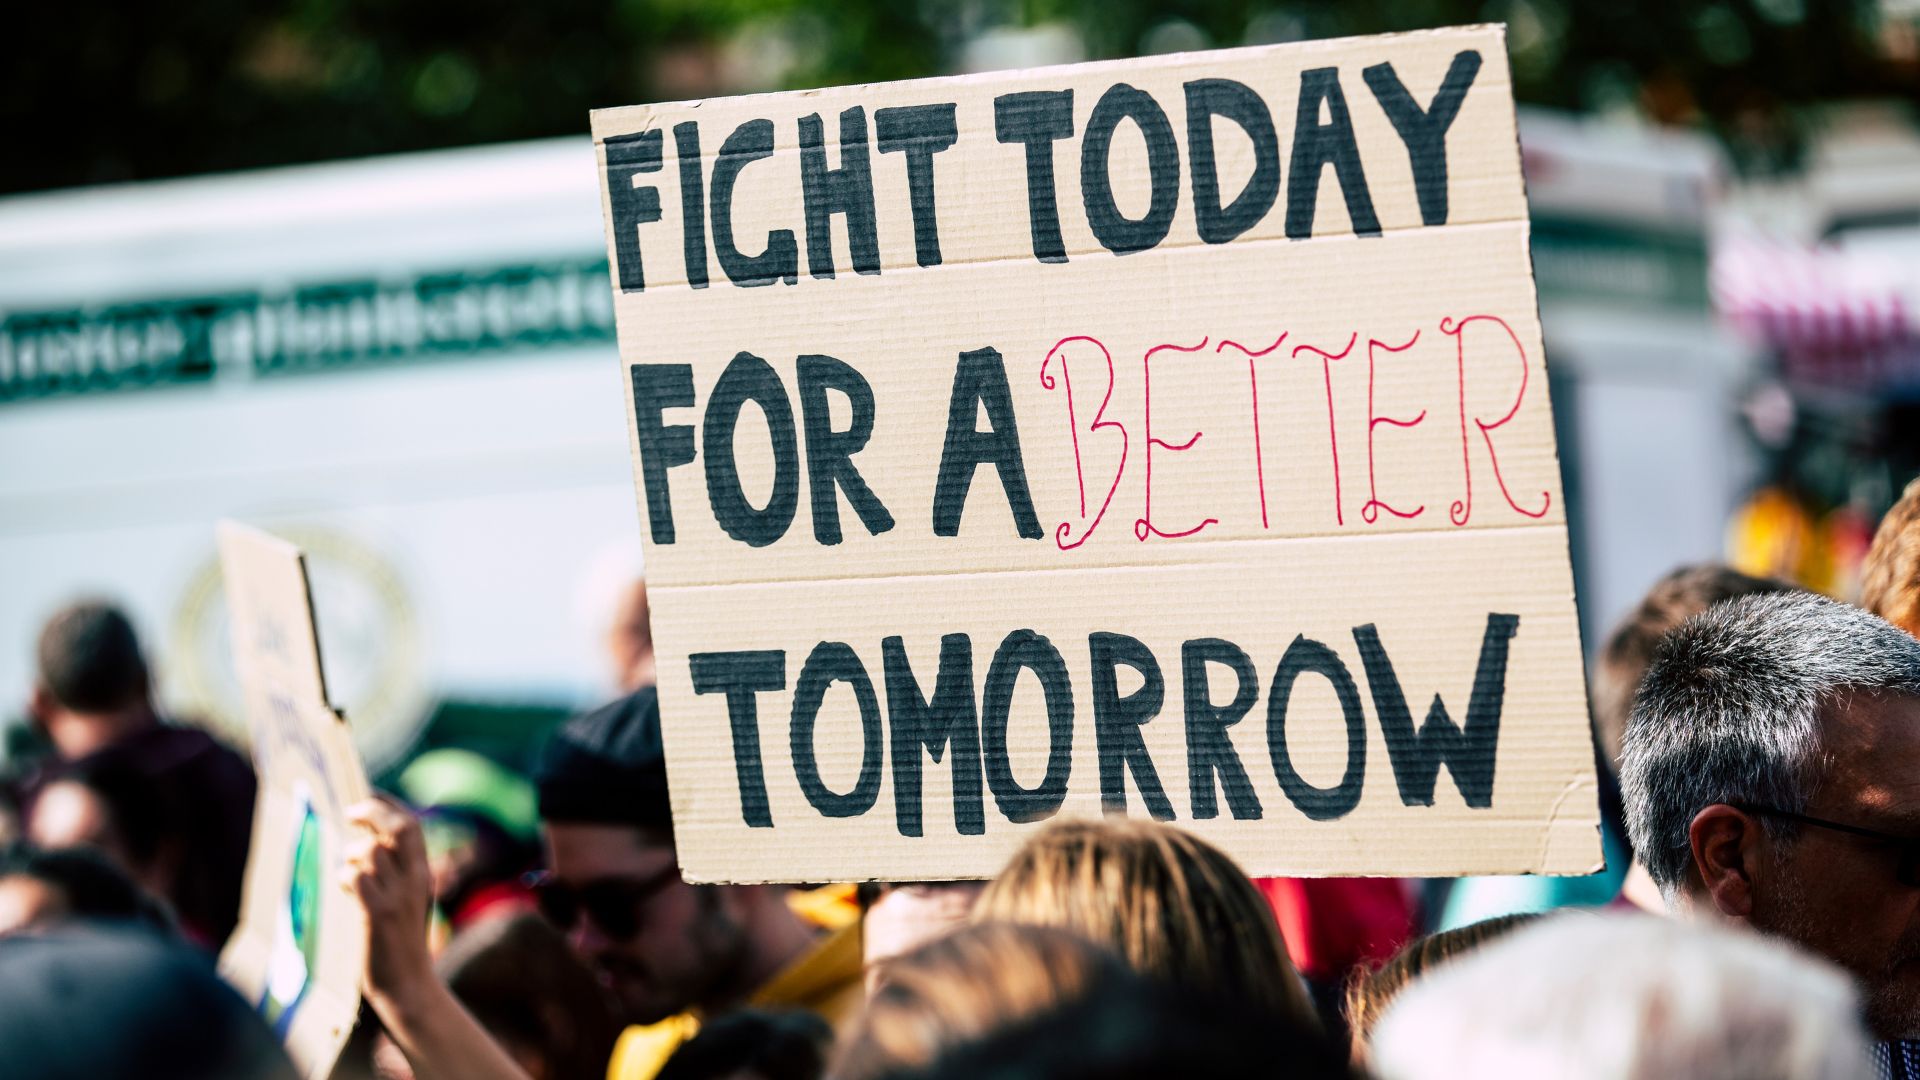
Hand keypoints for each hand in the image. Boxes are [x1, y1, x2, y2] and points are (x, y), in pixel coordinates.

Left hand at [343, 797, 435, 1009]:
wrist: (408, 984)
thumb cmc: (400, 942)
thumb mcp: (406, 900)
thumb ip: (394, 873)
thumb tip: (366, 844)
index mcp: (422, 872)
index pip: (411, 824)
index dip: (388, 804)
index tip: (369, 795)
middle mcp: (415, 879)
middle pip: (398, 827)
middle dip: (372, 811)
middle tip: (351, 812)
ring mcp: (398, 896)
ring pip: (371, 851)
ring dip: (351, 853)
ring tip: (346, 868)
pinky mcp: (379, 914)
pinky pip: (357, 878)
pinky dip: (345, 877)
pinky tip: (344, 888)